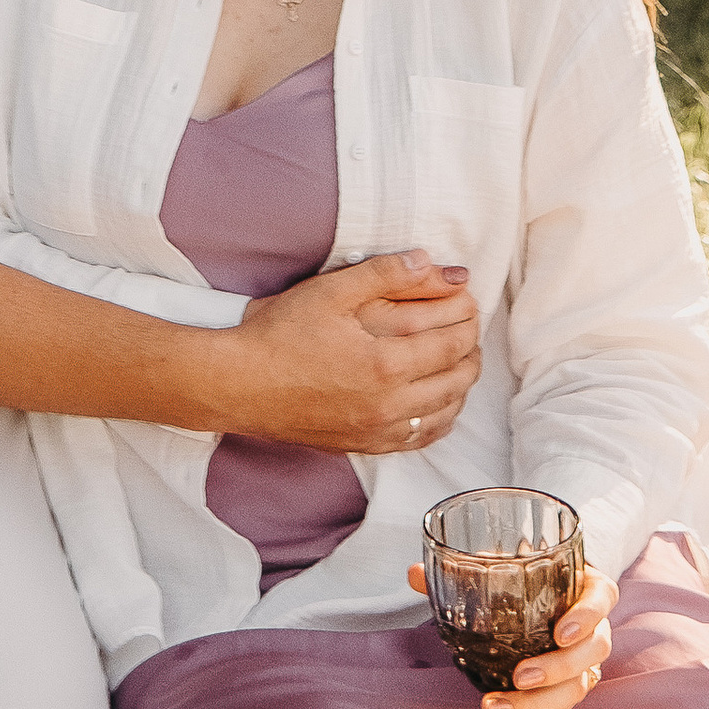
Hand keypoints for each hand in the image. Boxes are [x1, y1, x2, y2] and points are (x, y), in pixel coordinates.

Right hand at [217, 251, 479, 453]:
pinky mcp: (364, 445)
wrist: (238, 385)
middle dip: (470, 348)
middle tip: (470, 326)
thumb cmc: (278, 334)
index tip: (470, 301)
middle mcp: (389, 405)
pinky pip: (420, 439)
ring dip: (461, 384)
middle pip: (456, 378)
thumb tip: (430, 262)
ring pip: (444, 412)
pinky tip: (440, 403)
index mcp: (386, 364)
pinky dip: (440, 419)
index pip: (451, 342)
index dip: (467, 318)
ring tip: (461, 359)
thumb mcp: (330, 291)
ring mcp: (378, 431)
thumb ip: (385, 273)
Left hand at [407, 559, 615, 708]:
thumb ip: (460, 571)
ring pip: (579, 686)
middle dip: (558, 669)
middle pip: (594, 650)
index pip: (602, 596)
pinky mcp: (570, 687)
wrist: (534, 606)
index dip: (587, 615)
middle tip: (520, 677)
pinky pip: (560, 707)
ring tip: (498, 708)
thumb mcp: (498, 570)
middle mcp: (592, 626)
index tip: (561, 632)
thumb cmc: (523, 584)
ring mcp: (584, 660)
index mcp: (582, 587)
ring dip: (541, 702)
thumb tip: (414, 574)